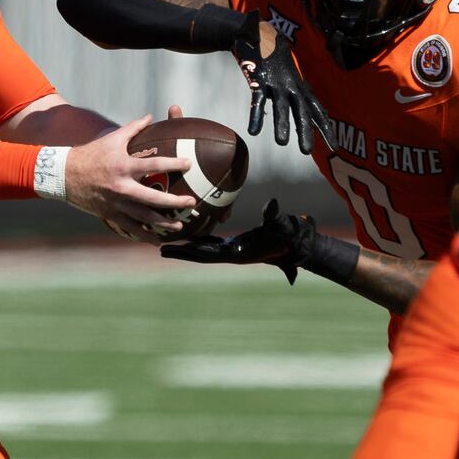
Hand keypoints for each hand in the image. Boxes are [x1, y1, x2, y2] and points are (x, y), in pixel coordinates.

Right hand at [65, 115, 196, 238]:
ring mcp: (116, 204)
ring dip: (163, 224)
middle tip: (191, 202)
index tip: (188, 164)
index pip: (154, 164)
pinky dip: (144, 235)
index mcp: (124, 166)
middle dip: (175, 202)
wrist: (64, 175)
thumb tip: (150, 116)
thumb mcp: (112, 139)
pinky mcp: (110, 215)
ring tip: (179, 227)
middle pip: (154, 198)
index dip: (174, 164)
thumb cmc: (91, 154)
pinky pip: (130, 228)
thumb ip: (133, 128)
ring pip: (144, 218)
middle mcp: (122, 187)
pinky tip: (156, 240)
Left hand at [160, 198, 314, 283]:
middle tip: (158, 246)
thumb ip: (274, 217)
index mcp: (237, 252)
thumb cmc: (291, 236)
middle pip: (199, 252)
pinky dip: (202, 234)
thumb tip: (270, 204)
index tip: (165, 250)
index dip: (185, 252)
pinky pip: (215, 239)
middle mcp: (231, 252)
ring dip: (189, 242)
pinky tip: (192, 225)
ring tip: (169, 235)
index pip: (205, 254)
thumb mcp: (282, 225)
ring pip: (206, 246)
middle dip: (180, 250)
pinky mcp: (237, 243)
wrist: (299, 244)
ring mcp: (233, 249)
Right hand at [231, 17, 333, 154]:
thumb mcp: (290, 74)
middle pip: (301, 111)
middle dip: (305, 131)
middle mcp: (291, 85)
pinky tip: (254, 131)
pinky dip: (255, 115)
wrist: (256, 32)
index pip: (316, 109)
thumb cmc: (274, 56)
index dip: (325, 127)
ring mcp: (275, 82)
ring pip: (281, 106)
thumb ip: (297, 90)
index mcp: (299, 86)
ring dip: (282, 124)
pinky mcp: (259, 79)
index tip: (333, 145)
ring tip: (282, 142)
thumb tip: (309, 108)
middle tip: (307, 151)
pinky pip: (257, 100)